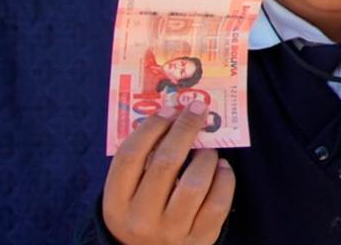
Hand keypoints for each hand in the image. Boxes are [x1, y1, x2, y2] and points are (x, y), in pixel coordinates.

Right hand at [102, 103, 234, 244]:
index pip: (129, 156)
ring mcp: (171, 232)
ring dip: (206, 156)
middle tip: (197, 108)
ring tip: (208, 148)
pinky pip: (218, 202)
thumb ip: (142, 163)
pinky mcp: (200, 239)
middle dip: (184, 129)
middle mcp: (140, 219)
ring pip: (194, 183)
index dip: (151, 127)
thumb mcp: (129, 194)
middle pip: (165, 163)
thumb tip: (173, 116)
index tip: (169, 109)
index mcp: (116, 204)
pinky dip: (224, 178)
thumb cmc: (144, 213)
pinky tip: (222, 168)